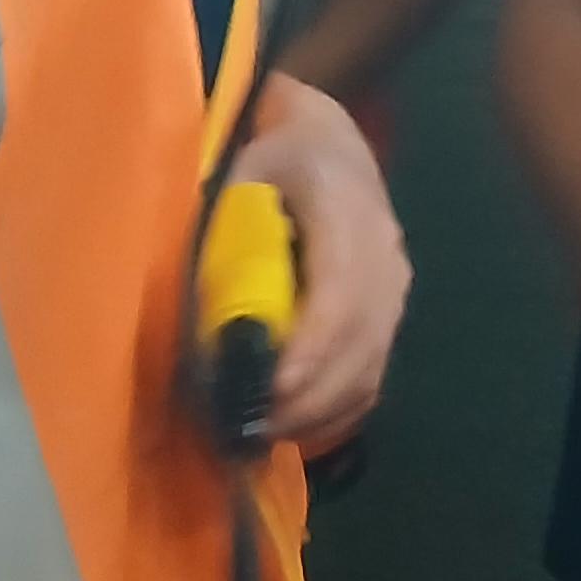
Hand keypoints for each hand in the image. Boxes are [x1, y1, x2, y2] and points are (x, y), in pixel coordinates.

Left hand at [243, 74, 409, 453]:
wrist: (329, 147)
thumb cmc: (271, 160)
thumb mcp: (236, 176)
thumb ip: (217, 236)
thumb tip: (186, 313)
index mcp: (344, 207)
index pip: (341, 288)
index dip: (311, 344)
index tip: (272, 386)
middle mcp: (383, 251)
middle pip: (361, 340)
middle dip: (308, 395)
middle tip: (251, 427)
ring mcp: (394, 285)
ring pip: (370, 366)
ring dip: (319, 410)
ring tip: (262, 433)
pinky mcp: (390, 314)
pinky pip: (372, 375)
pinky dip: (335, 411)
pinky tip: (292, 426)